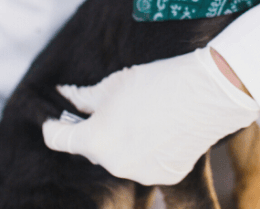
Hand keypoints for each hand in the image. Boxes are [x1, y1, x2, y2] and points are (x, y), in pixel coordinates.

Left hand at [41, 47, 259, 184]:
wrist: (207, 94)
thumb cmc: (157, 83)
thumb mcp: (112, 85)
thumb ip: (83, 97)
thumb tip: (65, 96)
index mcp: (95, 141)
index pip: (58, 139)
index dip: (52, 126)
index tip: (53, 119)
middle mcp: (114, 165)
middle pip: (91, 148)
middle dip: (94, 130)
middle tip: (108, 108)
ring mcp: (140, 175)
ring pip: (119, 157)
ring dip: (121, 141)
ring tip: (141, 116)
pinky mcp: (164, 177)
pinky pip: (144, 164)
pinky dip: (146, 150)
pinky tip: (160, 129)